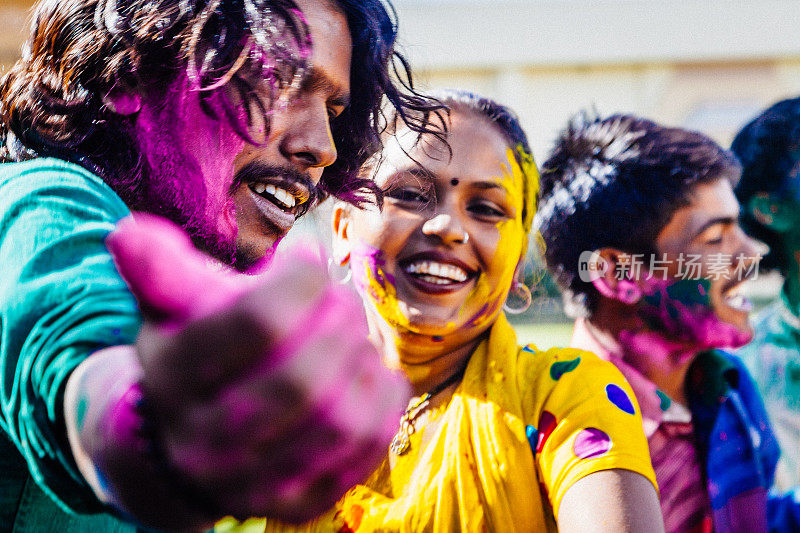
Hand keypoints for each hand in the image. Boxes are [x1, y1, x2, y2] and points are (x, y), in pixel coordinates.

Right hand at [107, 214, 408, 522]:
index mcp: (174, 377)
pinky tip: (376, 373)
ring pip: (337, 419)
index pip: (258, 321)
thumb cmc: (193, 353)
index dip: (301, 278)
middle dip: (339, 322)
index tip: (307, 258)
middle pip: (302, 377)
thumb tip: (129, 233)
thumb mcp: (170, 308)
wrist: (182, 443)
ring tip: (355, 336)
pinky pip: (361, 452)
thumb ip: (157, 269)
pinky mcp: (296, 503)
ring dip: (363, 361)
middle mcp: (206, 441)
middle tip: (342, 298)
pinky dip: (384, 403)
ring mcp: (253, 482)